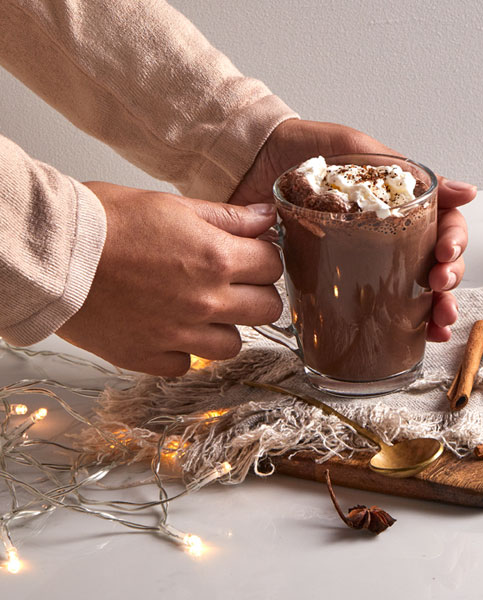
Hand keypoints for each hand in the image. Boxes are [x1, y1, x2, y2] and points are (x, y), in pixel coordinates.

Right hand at [57, 182, 282, 375]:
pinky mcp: (148, 358)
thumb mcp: (172, 205)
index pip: (273, 266)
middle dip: (256, 294)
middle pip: (267, 309)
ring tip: (198, 309)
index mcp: (216, 258)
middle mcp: (206, 300)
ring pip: (232, 344)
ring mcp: (179, 334)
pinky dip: (181, 350)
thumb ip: (226, 217)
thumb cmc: (104, 222)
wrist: (50, 254)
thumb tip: (265, 218)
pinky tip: (166, 328)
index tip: (251, 257)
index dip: (264, 259)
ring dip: (223, 327)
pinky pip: (185, 365)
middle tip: (233, 284)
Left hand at [230, 119, 475, 341]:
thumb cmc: (302, 148)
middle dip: (449, 280)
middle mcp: (390, 232)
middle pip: (437, 261)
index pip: (444, 224)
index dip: (455, 241)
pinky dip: (407, 323)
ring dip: (436, 307)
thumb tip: (466, 191)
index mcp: (400, 202)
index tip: (445, 254)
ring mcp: (367, 257)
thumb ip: (402, 168)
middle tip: (440, 286)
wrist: (250, 161)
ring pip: (418, 288)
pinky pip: (378, 304)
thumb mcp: (356, 148)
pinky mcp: (341, 277)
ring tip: (437, 320)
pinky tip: (422, 334)